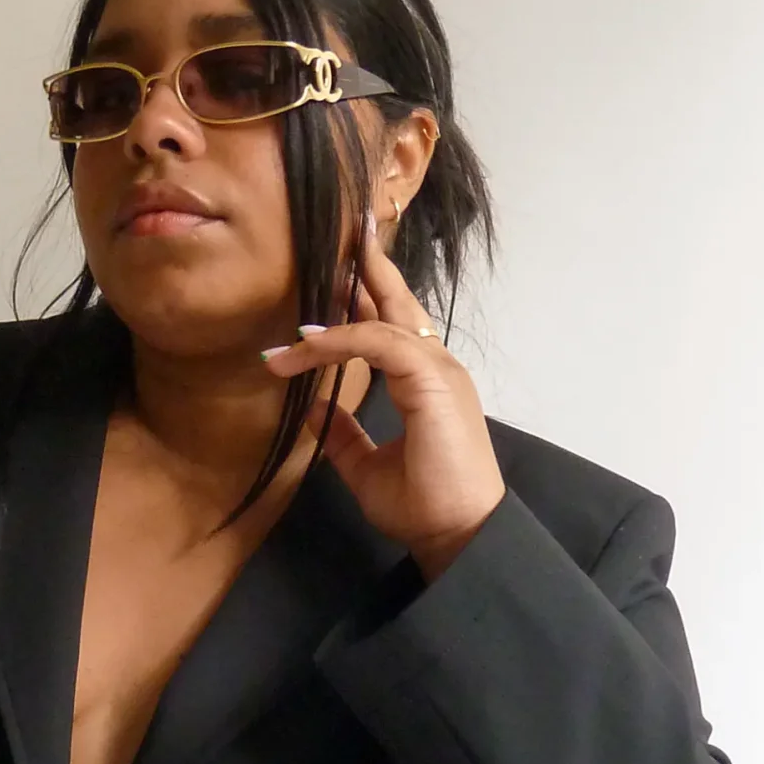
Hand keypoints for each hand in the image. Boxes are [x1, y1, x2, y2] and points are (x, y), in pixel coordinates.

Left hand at [263, 216, 506, 578]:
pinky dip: (338, 341)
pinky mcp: (431, 380)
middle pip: (400, 303)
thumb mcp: (368, 468)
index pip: (393, 327)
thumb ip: (344, 437)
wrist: (457, 534)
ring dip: (346, 296)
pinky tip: (305, 344)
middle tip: (350, 229)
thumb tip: (313, 412)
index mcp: (426, 382)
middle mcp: (436, 366)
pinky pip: (377, 344)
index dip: (362, 304)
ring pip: (386, 317)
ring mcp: (438, 369)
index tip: (326, 292)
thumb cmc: (424, 506)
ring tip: (321, 268)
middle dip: (372, 266)